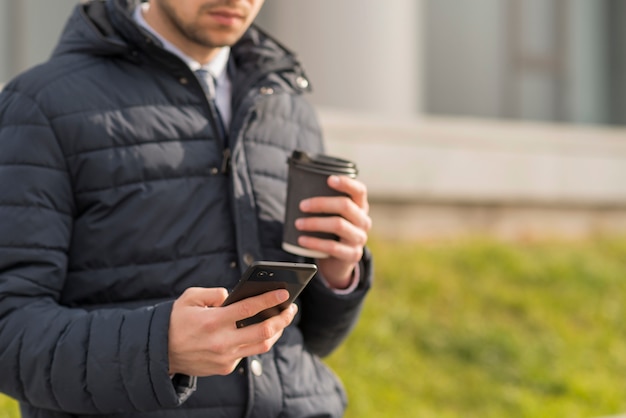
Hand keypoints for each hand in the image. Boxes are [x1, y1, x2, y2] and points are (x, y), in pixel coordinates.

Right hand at [168, 287, 297, 375]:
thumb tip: (233, 296)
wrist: (160, 353)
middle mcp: (222, 341)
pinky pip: (247, 353)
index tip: (285, 293)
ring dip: (276, 332)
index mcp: (213, 321)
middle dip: (282, 318)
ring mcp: (225, 357)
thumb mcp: (190, 298)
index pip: (249, 309)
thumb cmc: (177, 320)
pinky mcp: (225, 367)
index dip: (270, 300)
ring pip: (261, 345)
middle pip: (264, 331)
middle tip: (291, 308)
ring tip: (282, 319)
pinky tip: (260, 330)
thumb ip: (214, 293)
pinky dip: (255, 341)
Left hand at [295, 175, 371, 288]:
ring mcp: (359, 238)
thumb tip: (297, 188)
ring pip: (338, 225)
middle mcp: (363, 221)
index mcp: (360, 207)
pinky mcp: (352, 254)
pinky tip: (302, 240)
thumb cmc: (332, 232)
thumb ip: (325, 203)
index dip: (346, 183)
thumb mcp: (334, 216)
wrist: (339, 261)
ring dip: (315, 223)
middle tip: (302, 205)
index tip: (329, 179)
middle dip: (321, 203)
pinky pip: (332, 246)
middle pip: (345, 206)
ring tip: (298, 223)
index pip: (359, 191)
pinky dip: (314, 242)